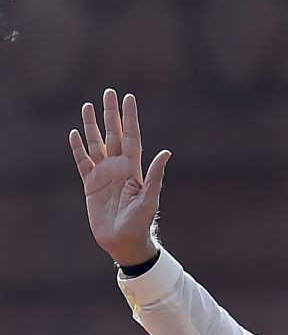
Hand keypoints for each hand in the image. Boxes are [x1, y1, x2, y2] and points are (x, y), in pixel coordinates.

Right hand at [69, 89, 170, 265]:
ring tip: (87, 106)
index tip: (128, 98)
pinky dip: (78, 148)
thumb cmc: (140, 222)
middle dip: (110, 114)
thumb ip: (156, 175)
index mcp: (133, 168)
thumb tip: (166, 152)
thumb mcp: (150, 198)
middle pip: (113, 134)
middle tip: (108, 92)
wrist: (124, 241)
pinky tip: (74, 134)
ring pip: (96, 144)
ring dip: (91, 126)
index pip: (131, 136)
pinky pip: (82, 162)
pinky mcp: (91, 185)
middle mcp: (118, 167)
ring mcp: (104, 175)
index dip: (129, 117)